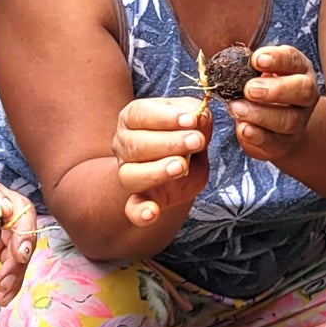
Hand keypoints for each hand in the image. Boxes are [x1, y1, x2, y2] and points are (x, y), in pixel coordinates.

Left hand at [0, 162, 36, 306]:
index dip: (1, 209)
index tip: (6, 226)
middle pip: (19, 216)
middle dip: (19, 247)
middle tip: (6, 276)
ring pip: (20, 236)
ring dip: (16, 266)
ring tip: (4, 291)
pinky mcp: (0, 231)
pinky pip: (12, 249)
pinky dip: (10, 271)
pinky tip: (4, 291)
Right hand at [112, 98, 211, 227]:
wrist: (186, 166)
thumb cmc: (185, 136)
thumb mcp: (195, 122)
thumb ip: (198, 117)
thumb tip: (201, 117)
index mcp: (134, 118)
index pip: (141, 113)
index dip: (166, 117)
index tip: (192, 120)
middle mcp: (124, 145)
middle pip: (136, 144)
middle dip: (169, 142)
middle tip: (196, 141)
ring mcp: (128, 173)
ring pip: (131, 174)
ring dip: (157, 171)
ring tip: (181, 167)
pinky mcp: (139, 199)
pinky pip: (132, 209)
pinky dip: (141, 213)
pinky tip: (152, 212)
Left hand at [228, 45, 319, 163]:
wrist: (279, 127)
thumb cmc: (263, 91)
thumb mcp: (259, 74)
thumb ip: (249, 69)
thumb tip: (229, 65)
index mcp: (298, 70)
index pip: (294, 60)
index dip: (278, 59)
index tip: (257, 60)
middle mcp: (304, 95)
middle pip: (302, 91)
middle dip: (275, 89)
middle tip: (249, 89)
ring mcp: (298, 121)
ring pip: (288, 119)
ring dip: (260, 114)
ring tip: (236, 108)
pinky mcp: (285, 143)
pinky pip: (274, 142)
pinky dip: (257, 136)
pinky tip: (243, 128)